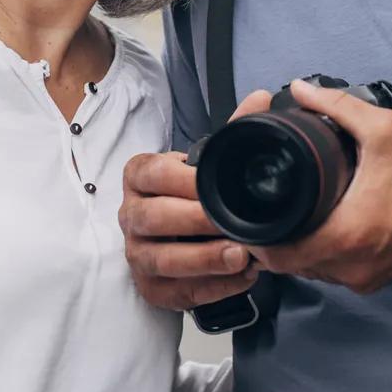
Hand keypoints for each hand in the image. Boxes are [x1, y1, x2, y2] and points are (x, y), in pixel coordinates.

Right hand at [119, 93, 267, 312]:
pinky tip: (240, 279)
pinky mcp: (150, 287)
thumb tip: (260, 99)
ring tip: (241, 256)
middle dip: (197, 222)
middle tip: (237, 226)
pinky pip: (175, 292)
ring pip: (161, 260)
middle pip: (154, 218)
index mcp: (140, 177)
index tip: (217, 186)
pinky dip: (209, 288)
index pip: (155, 173)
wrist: (182, 238)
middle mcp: (131, 215)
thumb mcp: (206, 164)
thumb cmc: (191, 195)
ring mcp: (137, 253)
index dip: (186, 181)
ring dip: (203, 260)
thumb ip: (231, 133)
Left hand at [249, 79, 391, 294]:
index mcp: (346, 235)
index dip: (257, 239)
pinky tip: (321, 229)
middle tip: (268, 210)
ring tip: (291, 218)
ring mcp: (364, 279)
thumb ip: (336, 106)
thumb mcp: (383, 129)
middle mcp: (351, 266)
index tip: (251, 216)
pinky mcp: (376, 281)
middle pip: (291, 266)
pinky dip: (324, 256)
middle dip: (275, 242)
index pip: (278, 255)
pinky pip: (335, 274)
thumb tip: (299, 90)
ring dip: (299, 250)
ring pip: (312, 272)